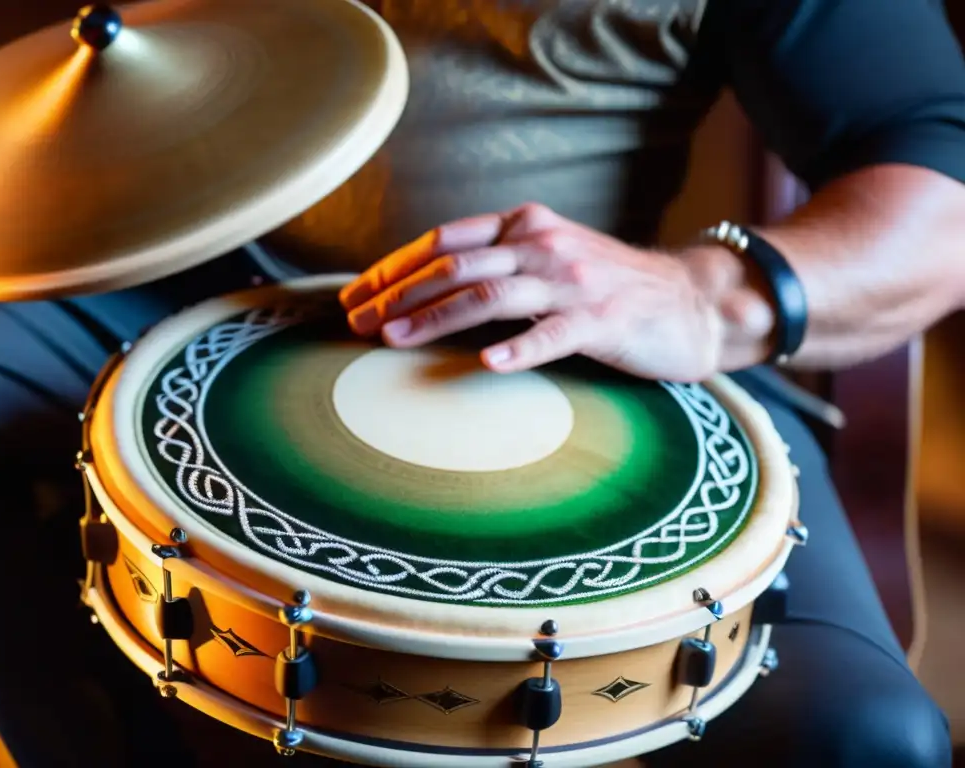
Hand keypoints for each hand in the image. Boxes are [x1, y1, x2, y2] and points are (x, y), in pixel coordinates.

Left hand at [338, 203, 727, 381]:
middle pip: (455, 265)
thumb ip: (498, 263)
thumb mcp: (549, 259)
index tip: (355, 296)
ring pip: (491, 293)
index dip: (394, 267)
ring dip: (436, 317)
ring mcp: (572, 282)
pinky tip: (488, 363)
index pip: (444, 240)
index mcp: (525, 225)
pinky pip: (553, 334)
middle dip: (398, 295)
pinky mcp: (602, 320)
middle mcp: (543, 244)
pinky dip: (519, 348)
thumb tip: (427, 291)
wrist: (690, 301)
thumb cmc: (608, 288)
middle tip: (357, 324)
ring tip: (394, 339)